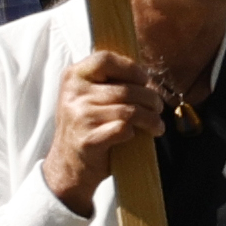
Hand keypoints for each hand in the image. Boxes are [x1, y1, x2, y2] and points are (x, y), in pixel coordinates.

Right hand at [44, 45, 165, 205]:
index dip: (131, 68)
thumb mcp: (86, 97)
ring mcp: (80, 118)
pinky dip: (135, 132)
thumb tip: (145, 74)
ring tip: (156, 124)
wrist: (67, 166)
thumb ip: (106, 82)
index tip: (145, 80)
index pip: (105, 59)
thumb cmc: (85, 127)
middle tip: (158, 107)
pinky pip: (124, 129)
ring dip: (150, 118)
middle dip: (150, 99)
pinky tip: (138, 135)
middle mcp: (74, 94)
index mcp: (73, 77)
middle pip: (126, 89)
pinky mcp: (89, 140)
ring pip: (129, 110)